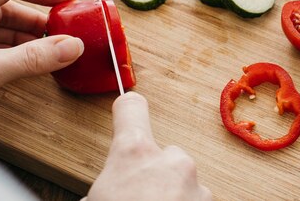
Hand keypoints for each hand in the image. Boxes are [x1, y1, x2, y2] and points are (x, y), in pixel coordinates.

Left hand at [0, 0, 83, 115]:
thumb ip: (33, 59)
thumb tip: (71, 47)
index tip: (64, 0)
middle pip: (10, 7)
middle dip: (38, 21)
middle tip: (61, 34)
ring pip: (1, 28)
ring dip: (26, 39)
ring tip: (47, 54)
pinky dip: (11, 52)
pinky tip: (23, 66)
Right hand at [86, 92, 211, 200]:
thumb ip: (104, 188)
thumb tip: (104, 192)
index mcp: (133, 153)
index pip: (131, 108)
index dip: (127, 111)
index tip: (127, 110)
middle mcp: (170, 160)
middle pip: (159, 155)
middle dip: (151, 177)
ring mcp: (196, 185)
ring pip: (180, 183)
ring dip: (170, 199)